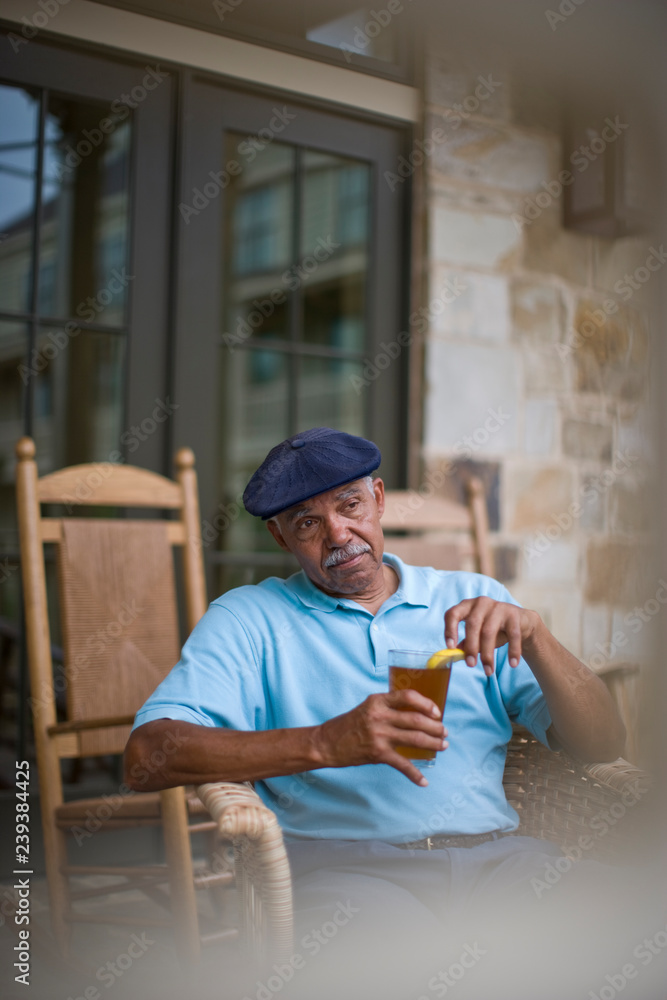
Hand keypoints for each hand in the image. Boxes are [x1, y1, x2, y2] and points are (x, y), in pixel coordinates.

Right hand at [313, 692, 448, 786]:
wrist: (326, 743)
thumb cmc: (348, 724)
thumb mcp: (367, 708)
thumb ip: (387, 707)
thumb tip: (414, 711)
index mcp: (378, 701)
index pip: (408, 696)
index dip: (426, 703)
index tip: (436, 711)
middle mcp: (379, 716)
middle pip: (416, 719)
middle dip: (435, 727)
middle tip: (444, 732)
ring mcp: (379, 735)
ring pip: (415, 739)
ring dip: (433, 743)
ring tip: (442, 746)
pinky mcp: (377, 754)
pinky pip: (402, 765)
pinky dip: (415, 774)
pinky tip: (424, 781)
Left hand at [444, 596, 539, 675]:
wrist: (520, 622)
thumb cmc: (493, 628)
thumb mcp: (477, 634)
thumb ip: (466, 643)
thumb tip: (453, 655)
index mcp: (467, 606)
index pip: (452, 614)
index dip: (449, 630)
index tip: (450, 647)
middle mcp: (481, 603)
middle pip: (472, 625)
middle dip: (471, 647)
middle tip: (471, 665)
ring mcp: (498, 607)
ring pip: (489, 632)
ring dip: (488, 654)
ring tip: (488, 671)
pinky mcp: (514, 615)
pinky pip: (513, 635)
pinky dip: (513, 651)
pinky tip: (512, 664)